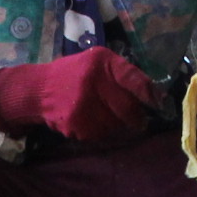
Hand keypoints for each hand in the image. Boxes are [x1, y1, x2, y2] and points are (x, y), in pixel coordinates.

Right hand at [0, 47, 159, 144]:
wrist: (38, 90)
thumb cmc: (73, 74)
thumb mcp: (95, 62)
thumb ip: (121, 73)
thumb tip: (152, 94)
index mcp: (101, 61)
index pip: (134, 80)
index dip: (150, 95)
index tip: (158, 104)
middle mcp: (92, 81)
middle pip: (129, 108)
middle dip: (137, 118)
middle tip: (139, 121)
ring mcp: (83, 104)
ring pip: (117, 125)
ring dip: (121, 127)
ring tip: (115, 122)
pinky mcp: (76, 123)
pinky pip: (101, 134)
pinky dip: (104, 133)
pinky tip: (96, 124)